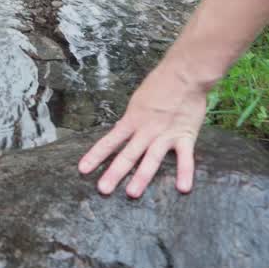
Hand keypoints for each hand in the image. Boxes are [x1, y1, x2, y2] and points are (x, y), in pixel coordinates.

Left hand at [77, 64, 210, 197]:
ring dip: (141, 177)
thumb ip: (132, 120)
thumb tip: (121, 132)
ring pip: (151, 159)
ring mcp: (165, 134)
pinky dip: (185, 172)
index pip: (110, 141)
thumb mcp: (138, 101)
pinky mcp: (185, 136)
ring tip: (132, 193)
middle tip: (103, 190)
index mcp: (132, 120)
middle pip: (127, 154)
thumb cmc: (160, 84)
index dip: (96, 155)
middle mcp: (146, 130)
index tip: (83, 169)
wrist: (184, 73)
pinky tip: (183, 188)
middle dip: (114, 173)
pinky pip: (186, 158)